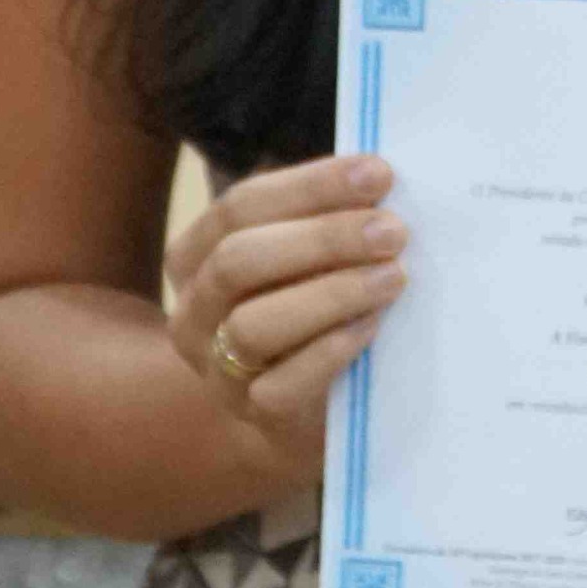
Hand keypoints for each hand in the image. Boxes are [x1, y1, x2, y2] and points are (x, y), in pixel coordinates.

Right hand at [164, 152, 408, 487]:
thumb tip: (381, 179)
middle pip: (239, 260)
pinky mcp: (253, 412)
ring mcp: (216, 367)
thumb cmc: (311, 308)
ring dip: (330, 294)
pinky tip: (371, 326)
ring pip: (252, 325)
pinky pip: (280, 386)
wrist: (304, 406)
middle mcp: (193, 309)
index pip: (242, 206)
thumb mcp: (310, 257)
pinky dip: (329, 351)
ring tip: (393, 278)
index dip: (311, 186)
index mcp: (196, 253)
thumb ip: (329, 218)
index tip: (379, 174)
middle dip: (323, 238)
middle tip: (393, 230)